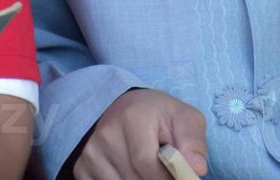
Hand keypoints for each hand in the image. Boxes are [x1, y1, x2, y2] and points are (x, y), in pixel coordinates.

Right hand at [74, 88, 208, 179]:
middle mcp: (105, 135)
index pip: (146, 163)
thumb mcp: (183, 117)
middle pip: (133, 179)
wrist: (124, 108)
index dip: (165, 178)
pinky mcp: (81, 168)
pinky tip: (131, 172)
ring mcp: (90, 153)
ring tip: (147, 168)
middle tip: (162, 171)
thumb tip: (197, 169)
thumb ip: (193, 141)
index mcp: (131, 117)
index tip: (178, 178)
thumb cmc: (158, 115)